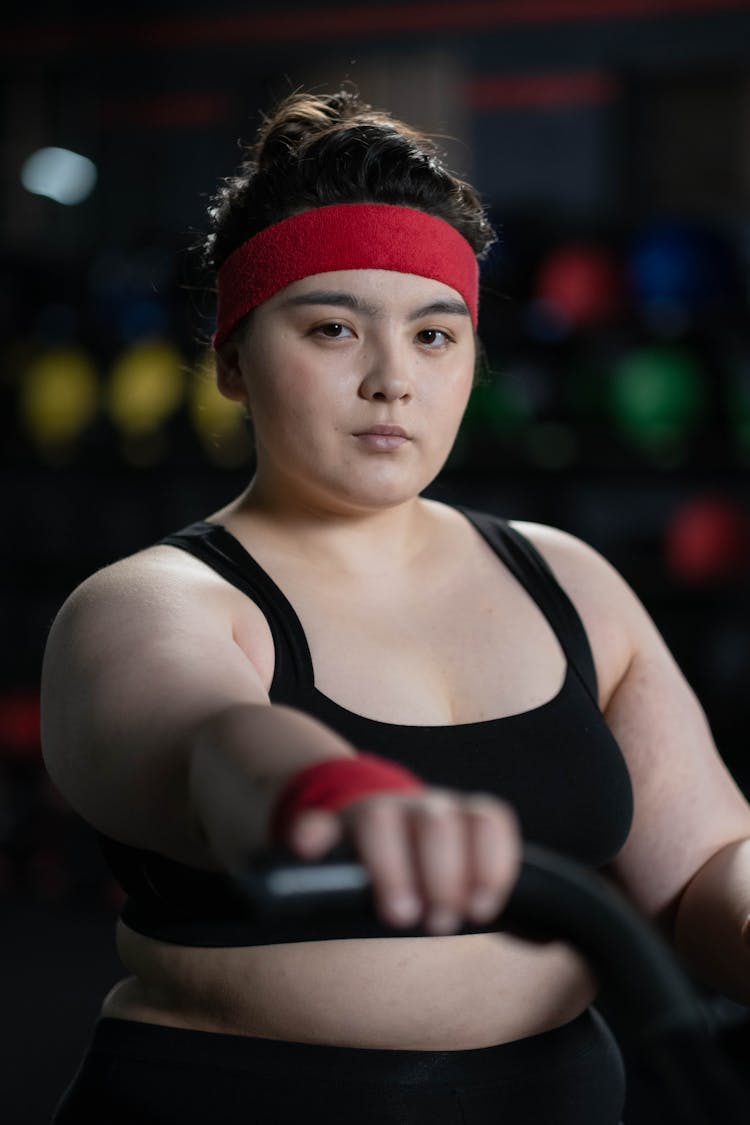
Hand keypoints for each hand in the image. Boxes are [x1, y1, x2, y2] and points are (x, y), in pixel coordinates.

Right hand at [286, 789, 520, 933]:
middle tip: (439, 922)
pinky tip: (309, 851)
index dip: (492, 862)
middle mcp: (419, 808)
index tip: (483, 909)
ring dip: (391, 866)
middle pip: (439, 822)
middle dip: (444, 875)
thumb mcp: (460, 868)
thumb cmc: (422, 862)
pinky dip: (311, 835)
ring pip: (381, 819)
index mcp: (458, 817)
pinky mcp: (325, 827)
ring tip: (400, 913)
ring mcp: (370, 813)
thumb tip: (543, 937)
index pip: (487, 818)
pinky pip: (313, 822)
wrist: (357, 818)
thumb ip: (489, 889)